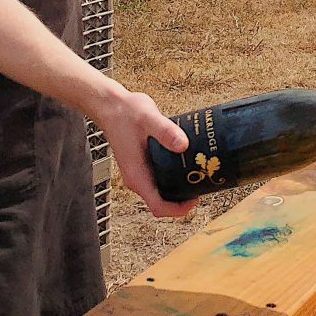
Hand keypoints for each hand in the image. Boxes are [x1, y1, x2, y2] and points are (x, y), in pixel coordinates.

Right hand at [94, 86, 197, 218]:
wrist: (112, 106)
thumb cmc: (126, 112)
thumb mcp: (149, 118)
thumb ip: (165, 131)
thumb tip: (183, 145)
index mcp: (137, 175)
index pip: (157, 206)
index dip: (178, 210)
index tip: (195, 199)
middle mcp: (137, 178)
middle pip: (162, 202)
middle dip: (183, 199)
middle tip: (203, 183)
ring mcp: (140, 173)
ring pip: (162, 192)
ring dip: (180, 189)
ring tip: (198, 174)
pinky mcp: (144, 165)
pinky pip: (161, 179)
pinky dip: (174, 177)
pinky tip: (187, 163)